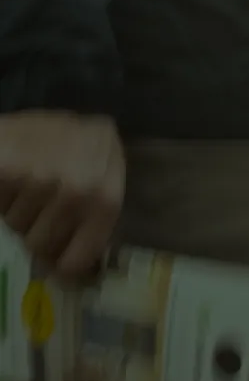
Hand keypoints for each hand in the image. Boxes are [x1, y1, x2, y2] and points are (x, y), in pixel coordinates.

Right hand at [0, 111, 123, 281]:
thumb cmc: (75, 147)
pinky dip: (2, 196)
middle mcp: (79, 190)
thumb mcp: (100, 178)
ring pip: (16, 226)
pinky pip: (0, 206)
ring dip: (16, 212)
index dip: (63, 268)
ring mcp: (43, 179)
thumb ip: (93, 219)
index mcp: (107, 198)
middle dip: (34, 233)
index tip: (54, 271)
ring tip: (27, 185)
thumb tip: (79, 272)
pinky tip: (12, 177)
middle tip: (37, 210)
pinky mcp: (9, 169)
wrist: (47, 108)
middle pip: (40, 244)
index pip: (80, 256)